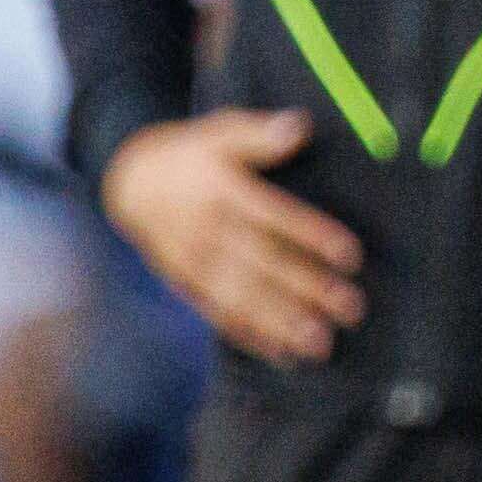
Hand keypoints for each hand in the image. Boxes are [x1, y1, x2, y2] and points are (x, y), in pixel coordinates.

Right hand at [103, 112, 362, 364]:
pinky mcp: (186, 284)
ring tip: (320, 343)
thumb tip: (299, 126)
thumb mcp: (219, 131)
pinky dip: (249, 336)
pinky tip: (282, 354)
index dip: (312, 236)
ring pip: (240, 297)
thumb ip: (259, 134)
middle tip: (350, 308)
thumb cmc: (191, 154)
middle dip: (307, 289)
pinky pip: (218, 314)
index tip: (350, 256)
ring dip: (281, 322)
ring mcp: (193, 263)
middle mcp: (207, 231)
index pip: (274, 217)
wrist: (130, 181)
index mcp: (222, 192)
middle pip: (262, 264)